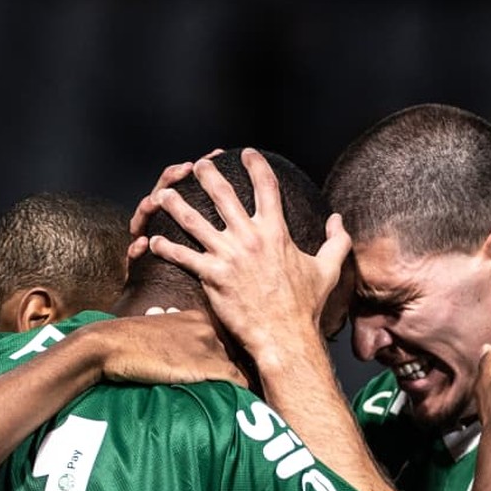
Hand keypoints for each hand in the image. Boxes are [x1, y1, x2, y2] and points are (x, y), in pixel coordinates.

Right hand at [95, 309, 247, 386]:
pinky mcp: (207, 365)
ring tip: (222, 401)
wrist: (110, 346)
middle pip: (224, 355)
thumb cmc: (125, 343)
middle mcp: (206, 328)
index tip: (206, 376)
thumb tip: (177, 356)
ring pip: (229, 369)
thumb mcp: (155, 332)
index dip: (211, 361)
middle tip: (213, 391)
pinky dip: (237, 392)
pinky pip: (234, 380)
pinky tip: (234, 404)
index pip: (214, 342)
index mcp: (194, 317)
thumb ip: (172, 339)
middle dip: (218, 372)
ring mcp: (208, 346)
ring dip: (225, 384)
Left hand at [145, 148, 350, 367]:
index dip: (255, 165)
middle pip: (223, 194)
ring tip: (163, 194)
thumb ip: (336, 241)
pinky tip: (152, 242)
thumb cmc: (305, 306)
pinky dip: (166, 248)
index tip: (246, 153)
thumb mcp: (328, 269)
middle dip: (207, 175)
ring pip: (195, 221)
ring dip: (176, 205)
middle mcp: (250, 237)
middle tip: (197, 165)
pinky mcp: (212, 277)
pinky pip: (183, 257)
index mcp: (276, 231)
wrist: (285, 337)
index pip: (265, 186)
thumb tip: (338, 219)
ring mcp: (229, 256)